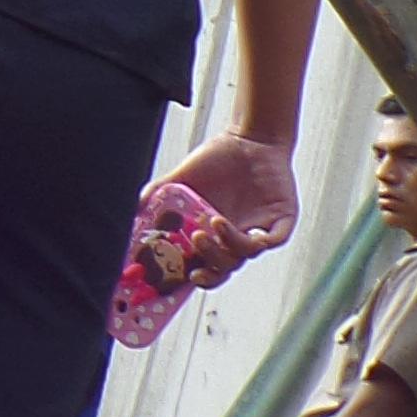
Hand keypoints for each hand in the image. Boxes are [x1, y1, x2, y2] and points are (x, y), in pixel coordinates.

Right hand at [152, 132, 300, 284]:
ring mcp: (259, 230)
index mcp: (213, 236)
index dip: (191, 277)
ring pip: (245, 255)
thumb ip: (159, 192)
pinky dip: (261, 242)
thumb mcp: (183, 176)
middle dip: (210, 268)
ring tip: (213, 222)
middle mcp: (235, 238)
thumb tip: (135, 208)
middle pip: (224, 268)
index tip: (177, 278)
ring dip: (228, 246)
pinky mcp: (281, 220)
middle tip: (195, 255)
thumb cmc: (218, 158)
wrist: (251, 138)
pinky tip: (248, 232)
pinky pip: (274, 240)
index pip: (202, 266)